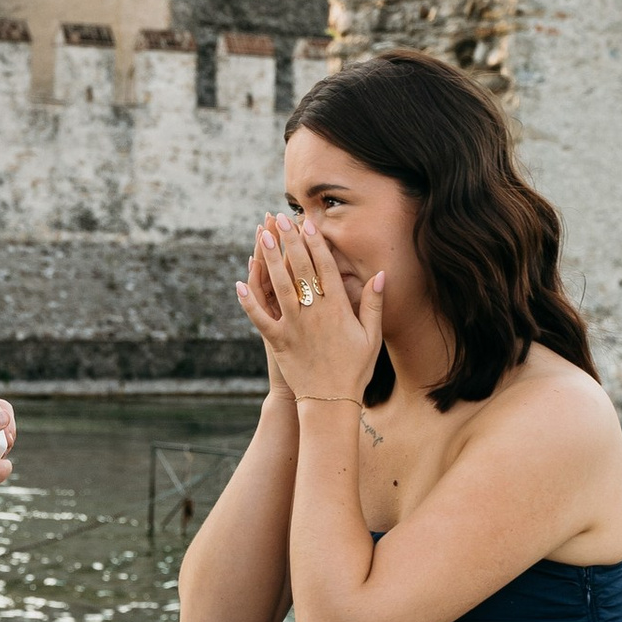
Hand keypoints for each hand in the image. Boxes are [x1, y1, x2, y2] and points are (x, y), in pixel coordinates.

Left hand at [238, 215, 382, 403]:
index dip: (315, 244)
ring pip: (279, 287)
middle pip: (300, 270)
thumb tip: (381, 275)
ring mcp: (294, 327)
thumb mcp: (372, 337)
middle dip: (290, 242)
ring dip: (269, 260)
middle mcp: (314, 314)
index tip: (307, 224)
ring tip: (262, 237)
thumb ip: (374, 304)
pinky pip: (260, 317)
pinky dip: (249, 301)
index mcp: (338, 310)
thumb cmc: (355, 370)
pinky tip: (240, 283)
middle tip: (280, 219)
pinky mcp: (278, 341)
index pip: (325, 269)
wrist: (331, 403)